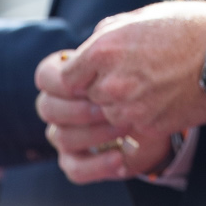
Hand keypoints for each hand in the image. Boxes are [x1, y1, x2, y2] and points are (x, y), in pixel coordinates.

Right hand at [35, 50, 178, 183]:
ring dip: (95, 134)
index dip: (61, 80)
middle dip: (80, 109)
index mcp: (64, 77)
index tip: (91, 81)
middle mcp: (58, 107)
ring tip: (126, 128)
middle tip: (111, 108)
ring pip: (61, 138)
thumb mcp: (129, 53)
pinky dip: (96, 165)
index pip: (45, 76)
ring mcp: (64, 135)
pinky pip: (74, 169)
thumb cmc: (142, 76)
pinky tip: (120, 157)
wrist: (160, 110)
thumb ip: (111, 43)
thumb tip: (101, 35)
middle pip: (48, 109)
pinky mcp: (77, 161)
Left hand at [37, 0, 205, 138]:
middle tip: (121, 82)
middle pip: (84, 100)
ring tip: (146, 88)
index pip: (62, 79)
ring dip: (118, 108)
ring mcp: (129, 108)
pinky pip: (131, 129)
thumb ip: (105, 36)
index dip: (74, 77)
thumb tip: (87, 50)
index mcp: (102, 50)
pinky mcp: (149, 127)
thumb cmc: (184, 28)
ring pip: (107, 117)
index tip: (85, 75)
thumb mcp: (137, 19)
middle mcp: (110, 82)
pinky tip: (159, 100)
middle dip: (97, 92)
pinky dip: (140, 118)